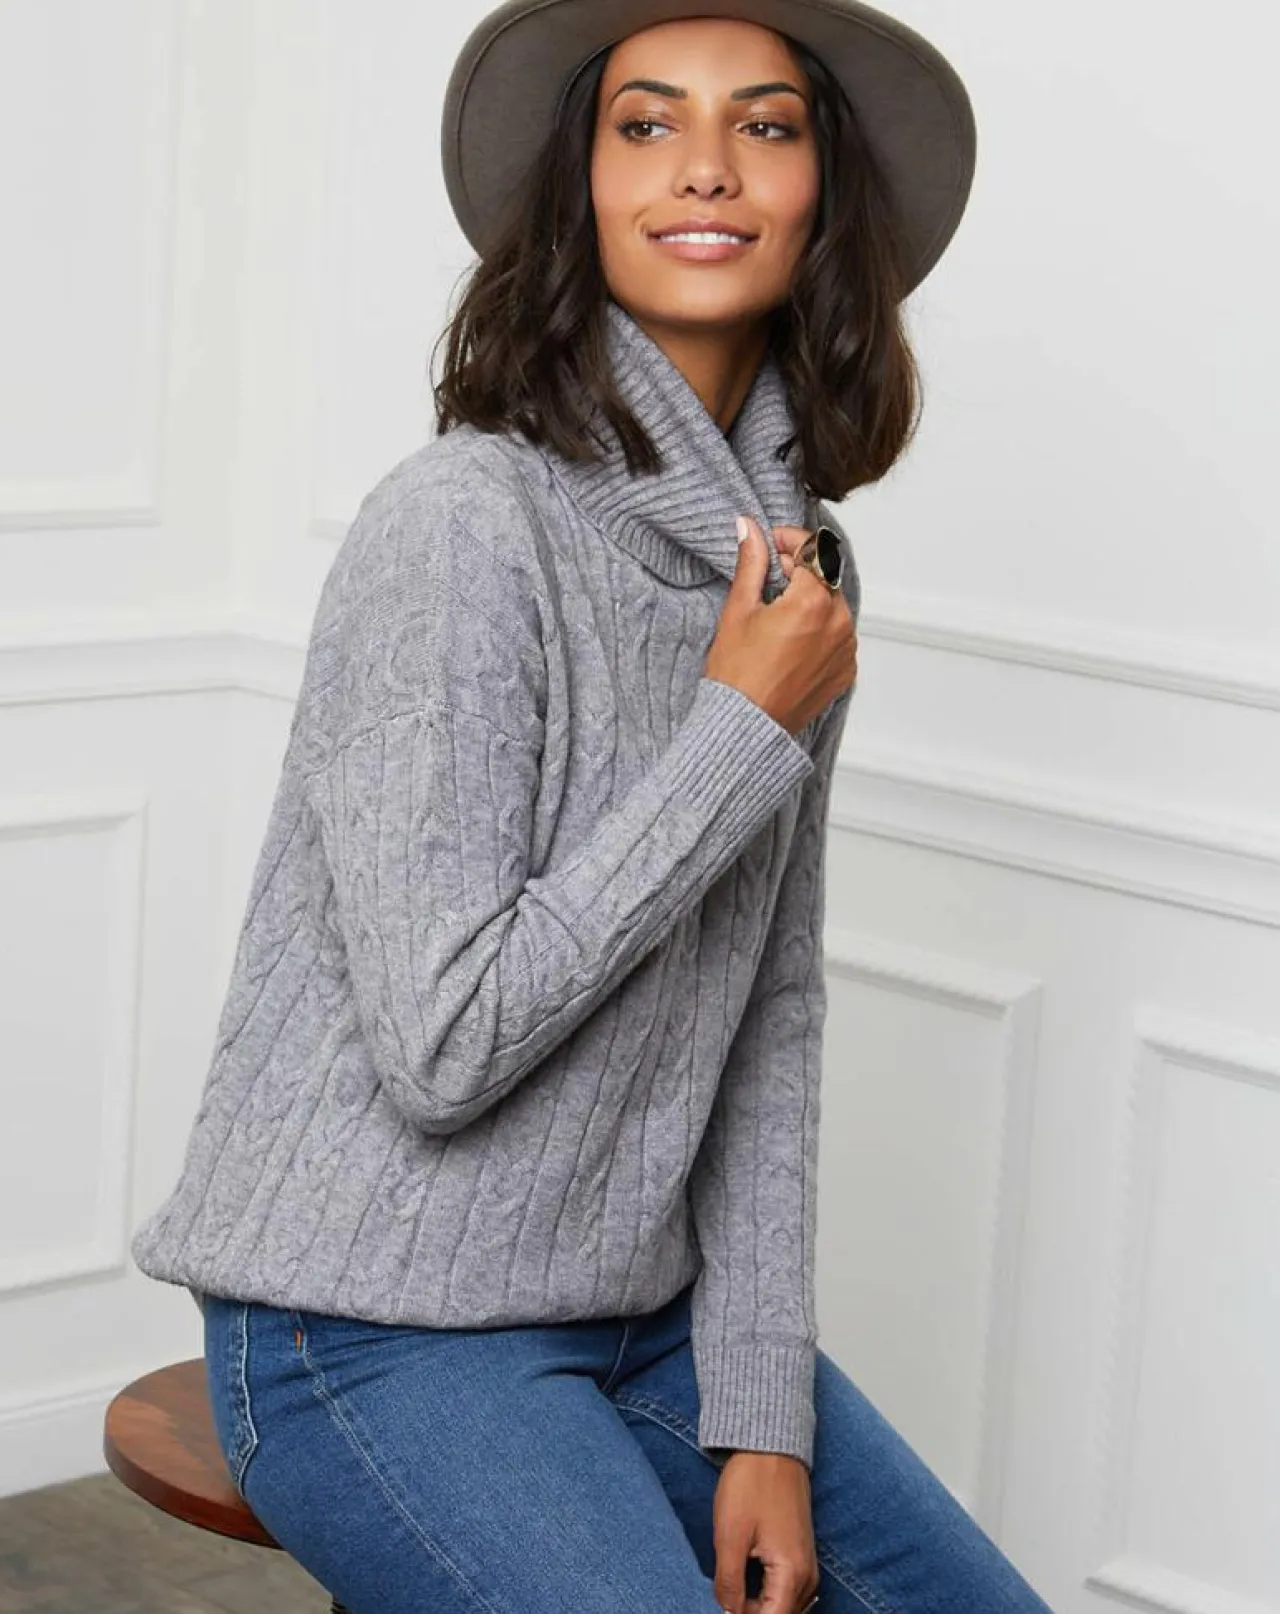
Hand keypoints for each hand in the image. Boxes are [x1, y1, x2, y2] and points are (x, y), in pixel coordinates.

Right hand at [703, 516, 855, 735]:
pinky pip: (837, 636)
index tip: (770, 543)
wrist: (745, 728)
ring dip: (810, 599)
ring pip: (833, 606)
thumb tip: (749, 529)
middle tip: (768, 577)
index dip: (790, 539)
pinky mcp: (845, 670)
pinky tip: (789, 640)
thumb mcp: (739, 611)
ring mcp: (846, 649)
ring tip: (777, 613)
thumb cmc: (736, 675)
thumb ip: (751, 563)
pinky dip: (819, 629)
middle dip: (800, 569)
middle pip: (826, 576)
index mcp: (814, 602)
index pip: (814, 548)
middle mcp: (839, 623)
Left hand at [712, 1450, 819, 1613]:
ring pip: (781, 1607)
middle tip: (724, 1595)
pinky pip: (784, 1592)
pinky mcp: (799, 1557)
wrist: (771, 1448)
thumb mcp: (730, 1536)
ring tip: (730, 1589)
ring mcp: (806, 1567)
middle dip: (748, 1613)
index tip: (721, 1609)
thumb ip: (729, 1584)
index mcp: (792, 1574)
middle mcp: (807, 1577)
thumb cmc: (750, 1485)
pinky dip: (764, 1595)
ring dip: (756, 1607)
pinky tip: (742, 1582)